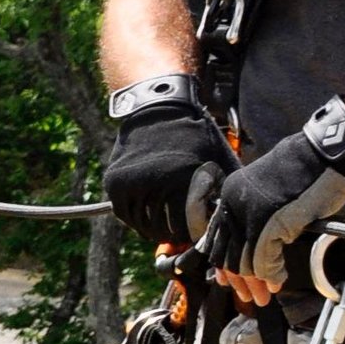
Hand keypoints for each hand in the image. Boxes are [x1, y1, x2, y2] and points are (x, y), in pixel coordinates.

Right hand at [104, 105, 233, 249]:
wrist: (157, 109)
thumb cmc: (195, 137)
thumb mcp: (219, 160)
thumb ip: (225, 192)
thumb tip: (230, 225)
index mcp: (181, 176)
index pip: (187, 227)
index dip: (196, 235)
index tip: (200, 234)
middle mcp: (153, 179)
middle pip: (165, 230)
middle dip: (177, 234)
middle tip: (184, 232)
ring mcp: (130, 182)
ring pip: (144, 226)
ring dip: (157, 230)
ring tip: (169, 226)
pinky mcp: (114, 182)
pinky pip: (127, 215)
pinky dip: (138, 221)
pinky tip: (151, 217)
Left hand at [201, 132, 344, 287]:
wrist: (325, 157)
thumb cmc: (306, 175)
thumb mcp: (269, 195)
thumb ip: (255, 216)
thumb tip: (254, 248)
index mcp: (230, 196)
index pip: (218, 239)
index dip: (224, 264)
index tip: (228, 281)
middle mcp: (234, 205)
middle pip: (228, 254)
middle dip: (238, 281)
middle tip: (248, 296)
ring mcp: (250, 215)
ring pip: (244, 261)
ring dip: (254, 283)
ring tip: (263, 295)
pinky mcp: (270, 224)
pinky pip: (264, 260)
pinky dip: (271, 275)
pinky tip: (277, 281)